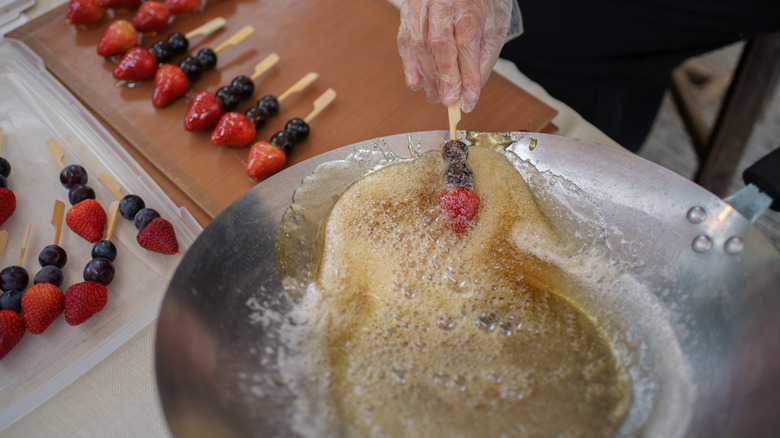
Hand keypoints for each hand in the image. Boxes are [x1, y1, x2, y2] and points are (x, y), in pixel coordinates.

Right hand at [397, 0, 513, 111]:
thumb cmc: (477, 4)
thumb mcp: (491, 27)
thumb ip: (481, 59)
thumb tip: (469, 94)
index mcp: (466, 2)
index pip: (467, 40)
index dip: (468, 72)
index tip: (470, 96)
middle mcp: (441, 0)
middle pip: (440, 41)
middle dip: (445, 75)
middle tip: (449, 100)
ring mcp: (420, 5)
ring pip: (419, 43)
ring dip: (427, 75)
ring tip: (435, 96)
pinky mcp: (407, 12)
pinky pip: (405, 41)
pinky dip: (410, 65)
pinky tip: (416, 83)